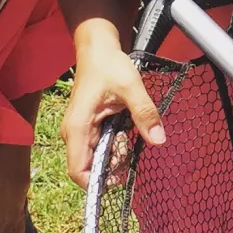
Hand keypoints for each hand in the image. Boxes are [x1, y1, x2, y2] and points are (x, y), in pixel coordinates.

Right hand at [62, 29, 161, 187]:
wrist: (97, 48)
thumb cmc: (108, 65)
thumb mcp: (131, 87)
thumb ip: (145, 113)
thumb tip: (159, 140)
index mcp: (78, 128)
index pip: (79, 171)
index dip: (98, 184)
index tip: (122, 176)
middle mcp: (74, 134)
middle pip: (90, 168)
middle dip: (112, 166)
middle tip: (129, 146)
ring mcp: (80, 131)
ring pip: (96, 159)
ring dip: (115, 155)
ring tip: (127, 135)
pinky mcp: (88, 128)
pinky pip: (100, 147)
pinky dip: (114, 145)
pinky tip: (124, 130)